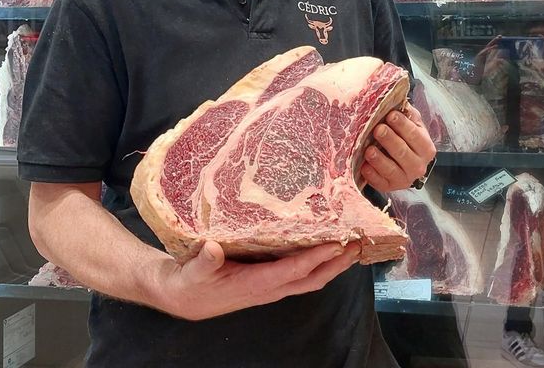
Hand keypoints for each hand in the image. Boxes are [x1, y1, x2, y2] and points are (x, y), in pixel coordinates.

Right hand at [152, 240, 360, 320]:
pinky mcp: (270, 282)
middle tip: (358, 245)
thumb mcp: (193, 270)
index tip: (336, 245)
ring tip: (353, 247)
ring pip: (310, 280)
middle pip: (312, 279)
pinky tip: (327, 250)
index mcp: (254, 283)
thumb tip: (213, 249)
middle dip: (336, 264)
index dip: (315, 258)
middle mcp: (269, 288)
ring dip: (333, 266)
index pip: (292, 271)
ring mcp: (272, 287)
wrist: (185, 298)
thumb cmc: (190, 282)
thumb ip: (204, 261)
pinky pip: (301, 276)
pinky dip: (319, 265)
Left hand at [361, 106, 435, 192]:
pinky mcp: (389, 187)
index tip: (390, 115)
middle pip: (403, 153)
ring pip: (391, 169)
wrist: (404, 164)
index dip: (403, 125)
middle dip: (390, 140)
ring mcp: (404, 179)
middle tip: (378, 129)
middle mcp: (418, 166)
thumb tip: (398, 100)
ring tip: (369, 149)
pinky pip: (379, 182)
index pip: (415, 136)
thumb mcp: (412, 125)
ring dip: (379, 159)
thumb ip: (408, 114)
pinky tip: (364, 166)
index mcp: (426, 148)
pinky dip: (371, 174)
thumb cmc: (407, 139)